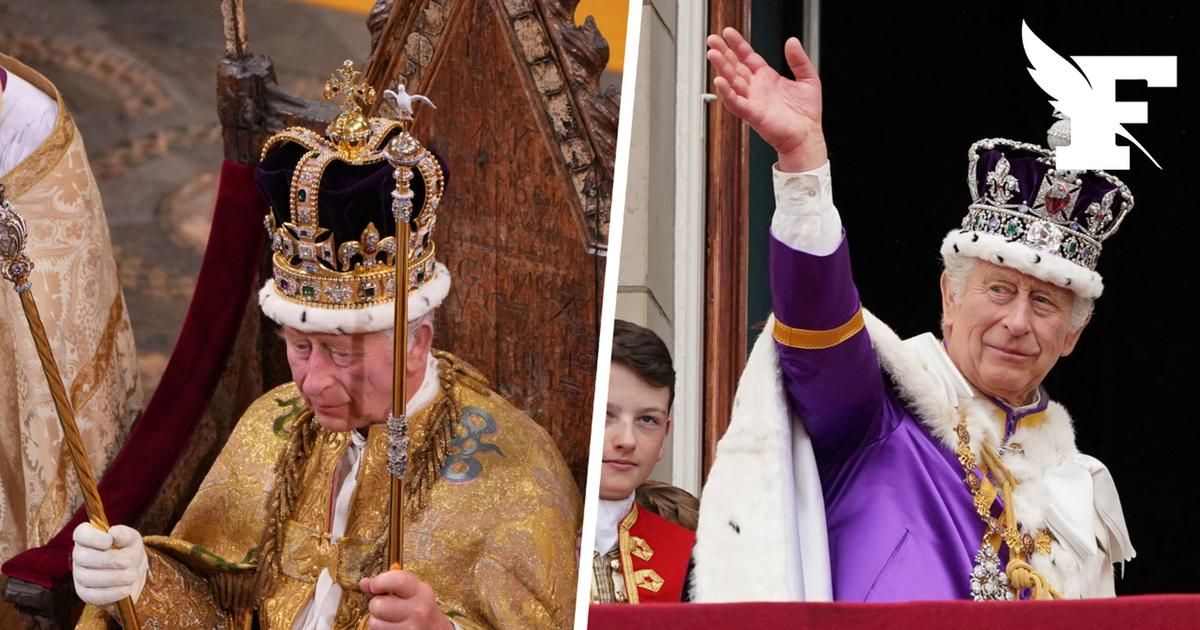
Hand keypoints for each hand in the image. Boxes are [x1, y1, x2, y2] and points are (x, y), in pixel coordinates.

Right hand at [71, 522, 147, 605]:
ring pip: (89, 578)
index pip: (80, 534)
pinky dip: (112, 593)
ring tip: (132, 575)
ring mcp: (79, 575)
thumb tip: (114, 533)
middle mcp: (79, 555)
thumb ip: (124, 534)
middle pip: (83, 557)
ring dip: (114, 577)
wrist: (133, 573)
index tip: (109, 540)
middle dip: (110, 560)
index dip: (93, 537)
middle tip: (129, 562)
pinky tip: (126, 589)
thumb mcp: (132, 539)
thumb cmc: (129, 551)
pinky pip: (93, 596)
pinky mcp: (85, 593)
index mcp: (87, 538)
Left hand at [360, 569, 453, 629]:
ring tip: (388, 620)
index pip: (396, 580)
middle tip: (386, 607)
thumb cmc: (420, 608)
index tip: (374, 586)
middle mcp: (418, 610)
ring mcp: (412, 628)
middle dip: (376, 605)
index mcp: (421, 591)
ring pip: (374, 624)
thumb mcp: (410, 592)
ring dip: (377, 622)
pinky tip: (392, 628)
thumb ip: (387, 585)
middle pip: (378, 605)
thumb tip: (364, 583)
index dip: (379, 582)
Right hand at [706, 28, 826, 170]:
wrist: (807, 136)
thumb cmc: (806, 114)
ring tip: (713, 54)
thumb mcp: (808, 79)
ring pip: (732, 81)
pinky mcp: (752, 114)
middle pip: (735, 66)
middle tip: (712, 40)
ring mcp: (752, 100)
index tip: (728, 33)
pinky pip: (735, 102)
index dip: (738, 45)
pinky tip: (719, 81)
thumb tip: (792, 41)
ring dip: (722, 68)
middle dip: (723, 52)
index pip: (748, 57)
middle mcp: (756, 88)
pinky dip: (726, 93)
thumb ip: (799, 59)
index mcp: (767, 78)